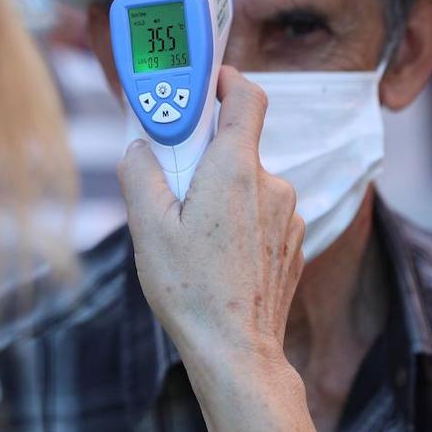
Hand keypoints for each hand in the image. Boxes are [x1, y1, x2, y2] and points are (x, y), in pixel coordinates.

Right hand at [118, 66, 304, 368]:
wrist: (236, 349)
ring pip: (248, 184)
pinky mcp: (292, 241)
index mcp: (236, 170)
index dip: (226, 81)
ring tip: (192, 233)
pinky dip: (239, 220)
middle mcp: (271, 184)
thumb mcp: (149, 227)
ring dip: (221, 194)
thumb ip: (140, 173)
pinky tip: (217, 254)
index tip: (205, 83)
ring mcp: (288, 215)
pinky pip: (262, 213)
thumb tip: (139, 148)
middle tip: (174, 185)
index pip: (246, 98)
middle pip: (237, 147)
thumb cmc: (191, 289)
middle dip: (204, 158)